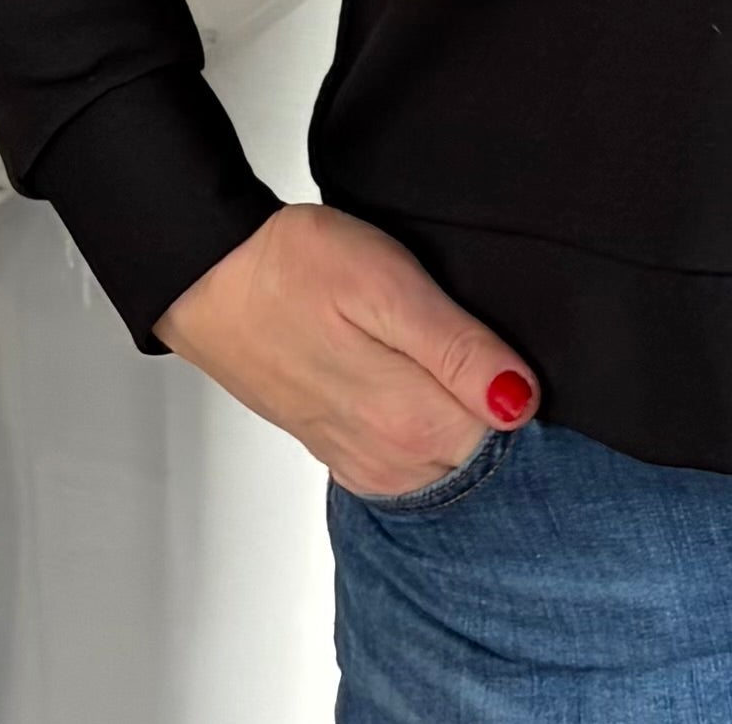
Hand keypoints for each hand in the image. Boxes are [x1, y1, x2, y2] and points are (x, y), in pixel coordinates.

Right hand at [153, 202, 541, 497]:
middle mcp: (387, 458)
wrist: (211, 277)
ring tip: (440, 352)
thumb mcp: (390, 288)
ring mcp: (360, 460)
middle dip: (490, 402)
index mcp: (408, 421)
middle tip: (471, 338)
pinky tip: (416, 386)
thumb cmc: (299, 267)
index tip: (504, 339)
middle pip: (479, 449)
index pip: (508, 431)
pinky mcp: (338, 449)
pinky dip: (423, 432)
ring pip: (444, 460)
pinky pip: (405, 463)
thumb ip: (457, 350)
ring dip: (456, 415)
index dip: (517, 381)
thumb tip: (520, 400)